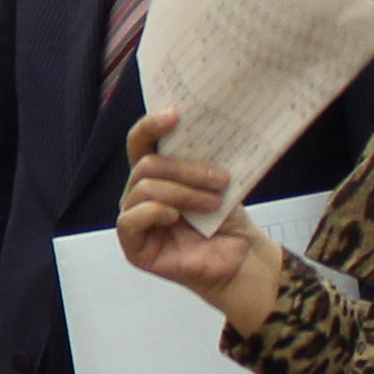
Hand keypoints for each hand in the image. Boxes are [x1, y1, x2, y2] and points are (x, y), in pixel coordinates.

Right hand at [116, 106, 282, 330]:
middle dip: (185, 169)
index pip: (140, 143)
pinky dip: (156, 212)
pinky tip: (176, 217)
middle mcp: (140, 194)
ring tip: (213, 204)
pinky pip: (131, 218)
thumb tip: (202, 129)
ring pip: (144, 188)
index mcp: (157, 175)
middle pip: (147, 165)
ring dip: (183, 192)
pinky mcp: (134, 246)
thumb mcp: (216, 182)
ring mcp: (134, 219)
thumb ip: (201, 160)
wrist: (242, 259)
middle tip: (219, 179)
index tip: (176, 114)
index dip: (151, 125)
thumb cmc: (228, 221)